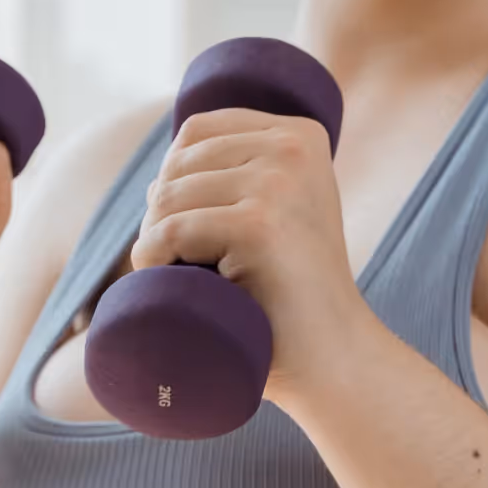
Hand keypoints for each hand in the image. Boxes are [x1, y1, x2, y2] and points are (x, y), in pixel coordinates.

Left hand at [131, 108, 370, 401]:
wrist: (333, 357)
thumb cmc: (292, 296)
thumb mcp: (283, 213)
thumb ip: (246, 175)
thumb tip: (162, 170)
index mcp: (302, 134)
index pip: (196, 130)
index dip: (174, 179)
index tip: (196, 229)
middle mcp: (294, 147)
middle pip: (178, 162)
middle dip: (161, 214)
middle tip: (186, 264)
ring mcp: (279, 184)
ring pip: (167, 196)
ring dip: (155, 241)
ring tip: (186, 277)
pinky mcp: (258, 226)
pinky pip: (170, 231)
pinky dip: (154, 260)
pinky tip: (170, 283)